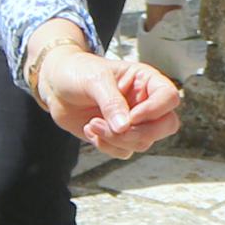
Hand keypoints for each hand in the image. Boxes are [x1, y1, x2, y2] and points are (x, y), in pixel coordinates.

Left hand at [31, 36, 181, 156]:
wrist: (55, 86)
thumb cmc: (77, 72)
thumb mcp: (95, 80)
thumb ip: (111, 102)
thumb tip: (124, 127)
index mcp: (145, 81)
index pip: (169, 97)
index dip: (155, 110)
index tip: (131, 116)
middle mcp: (145, 102)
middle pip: (166, 125)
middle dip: (140, 133)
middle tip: (114, 129)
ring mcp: (133, 121)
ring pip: (144, 142)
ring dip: (116, 139)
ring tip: (93, 124)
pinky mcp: (118, 136)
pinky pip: (124, 152)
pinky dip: (107, 146)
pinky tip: (91, 129)